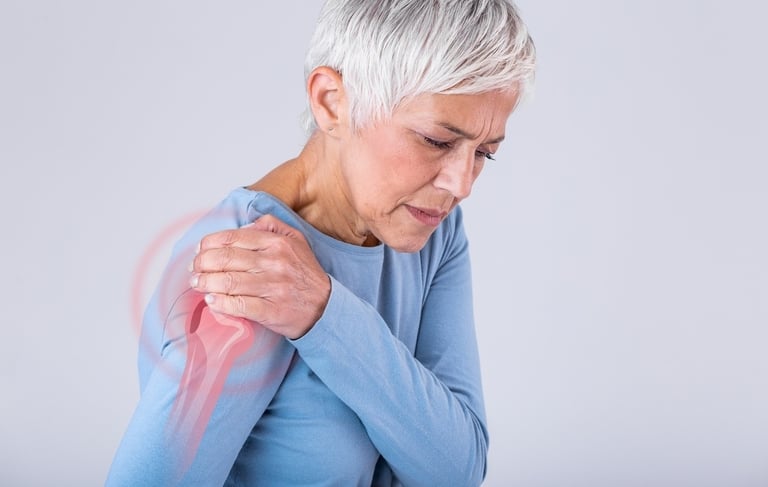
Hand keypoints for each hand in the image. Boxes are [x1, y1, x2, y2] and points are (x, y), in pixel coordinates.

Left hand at [189, 214, 330, 338]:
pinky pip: (239, 305)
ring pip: (228, 282)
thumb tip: (246, 224)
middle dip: (202, 264)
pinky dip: (220, 303)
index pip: (233, 238)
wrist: (325, 307)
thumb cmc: (305, 274)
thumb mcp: (296, 240)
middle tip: (195, 270)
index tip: (199, 251)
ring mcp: (273, 287)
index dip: (209, 244)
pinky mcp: (271, 310)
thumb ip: (272, 225)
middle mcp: (275, 263)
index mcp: (277, 243)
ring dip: (206, 283)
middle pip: (225, 259)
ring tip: (197, 284)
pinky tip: (212, 301)